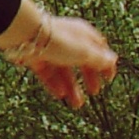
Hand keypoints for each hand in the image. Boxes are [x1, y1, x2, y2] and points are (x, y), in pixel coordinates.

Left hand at [0, 0, 116, 109]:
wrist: (25, 36)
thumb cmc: (57, 39)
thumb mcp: (84, 52)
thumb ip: (98, 59)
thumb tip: (113, 60)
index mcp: (82, 35)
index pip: (98, 49)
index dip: (105, 63)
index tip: (109, 78)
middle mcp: (67, 41)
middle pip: (81, 61)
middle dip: (88, 77)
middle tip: (94, 91)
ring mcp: (51, 49)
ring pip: (64, 71)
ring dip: (72, 87)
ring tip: (77, 104)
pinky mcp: (36, 57)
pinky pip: (48, 74)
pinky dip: (55, 84)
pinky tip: (60, 95)